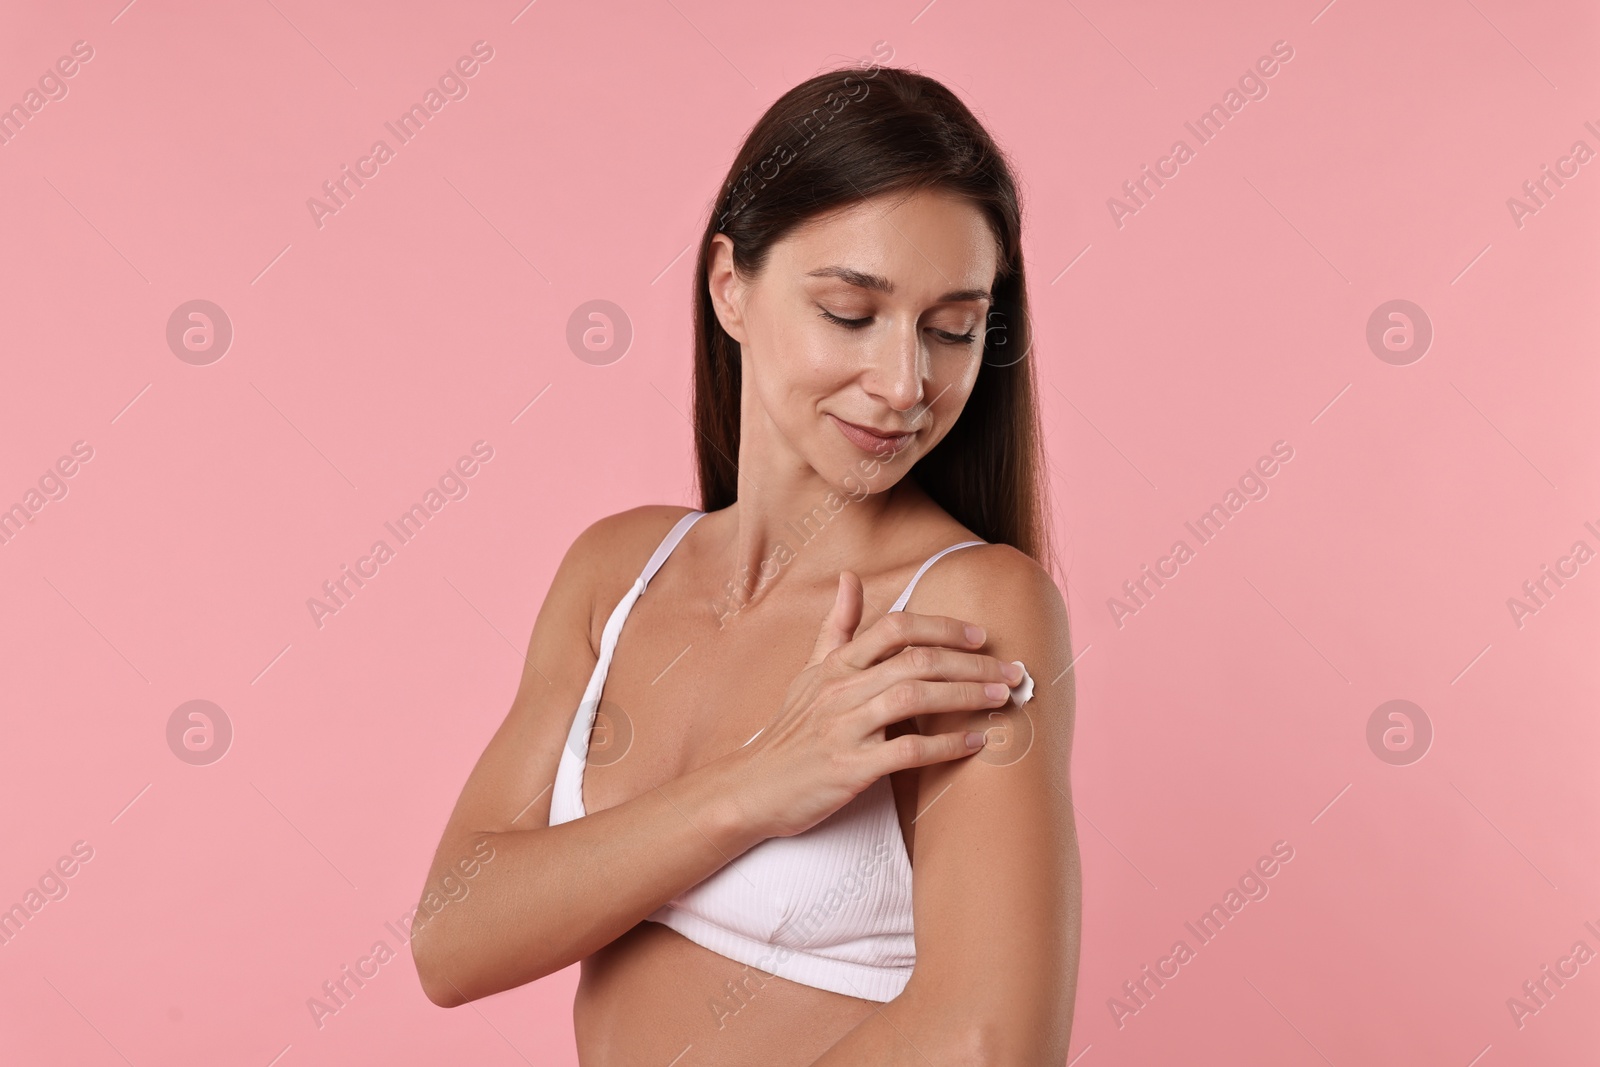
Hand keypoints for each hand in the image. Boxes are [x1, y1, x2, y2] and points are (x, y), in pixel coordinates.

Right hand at [724, 570, 1023, 838]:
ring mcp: (845, 728)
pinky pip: (907, 750)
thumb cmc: (790, 731)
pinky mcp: (850, 768)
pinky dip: (946, 745)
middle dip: (972, 663)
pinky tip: (974, 741)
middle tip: (1011, 670)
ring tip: (1001, 698)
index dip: (943, 627)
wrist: (753, 788)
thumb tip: (851, 577)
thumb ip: (836, 626)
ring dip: (966, 696)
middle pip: (917, 661)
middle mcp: (841, 689)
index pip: (895, 628)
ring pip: (915, 698)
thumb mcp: (809, 671)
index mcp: (836, 665)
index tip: (980, 636)